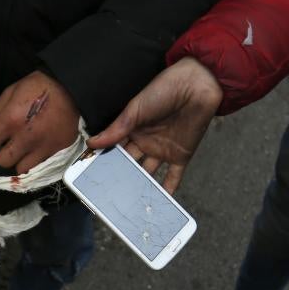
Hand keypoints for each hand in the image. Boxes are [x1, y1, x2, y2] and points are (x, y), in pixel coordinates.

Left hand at [0, 70, 79, 173]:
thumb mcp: (10, 93)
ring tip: (22, 149)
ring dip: (18, 160)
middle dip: (1, 155)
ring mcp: (43, 146)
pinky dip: (34, 159)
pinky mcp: (57, 150)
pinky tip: (36, 148)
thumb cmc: (37, 86)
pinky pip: (39, 165)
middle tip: (6, 146)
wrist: (72, 86)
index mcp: (11, 120)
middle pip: (2, 162)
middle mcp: (25, 138)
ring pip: (20, 168)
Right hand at [88, 57, 222, 192]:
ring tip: (129, 204)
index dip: (104, 162)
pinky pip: (173, 176)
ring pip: (148, 174)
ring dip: (140, 186)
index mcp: (131, 130)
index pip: (114, 150)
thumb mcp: (134, 110)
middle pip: (129, 165)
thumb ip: (115, 130)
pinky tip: (159, 203)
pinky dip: (168, 190)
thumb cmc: (164, 90)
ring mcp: (162, 150)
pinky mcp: (180, 155)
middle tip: (108, 195)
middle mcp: (145, 142)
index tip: (91, 177)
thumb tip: (91, 143)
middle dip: (120, 178)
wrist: (197, 85)